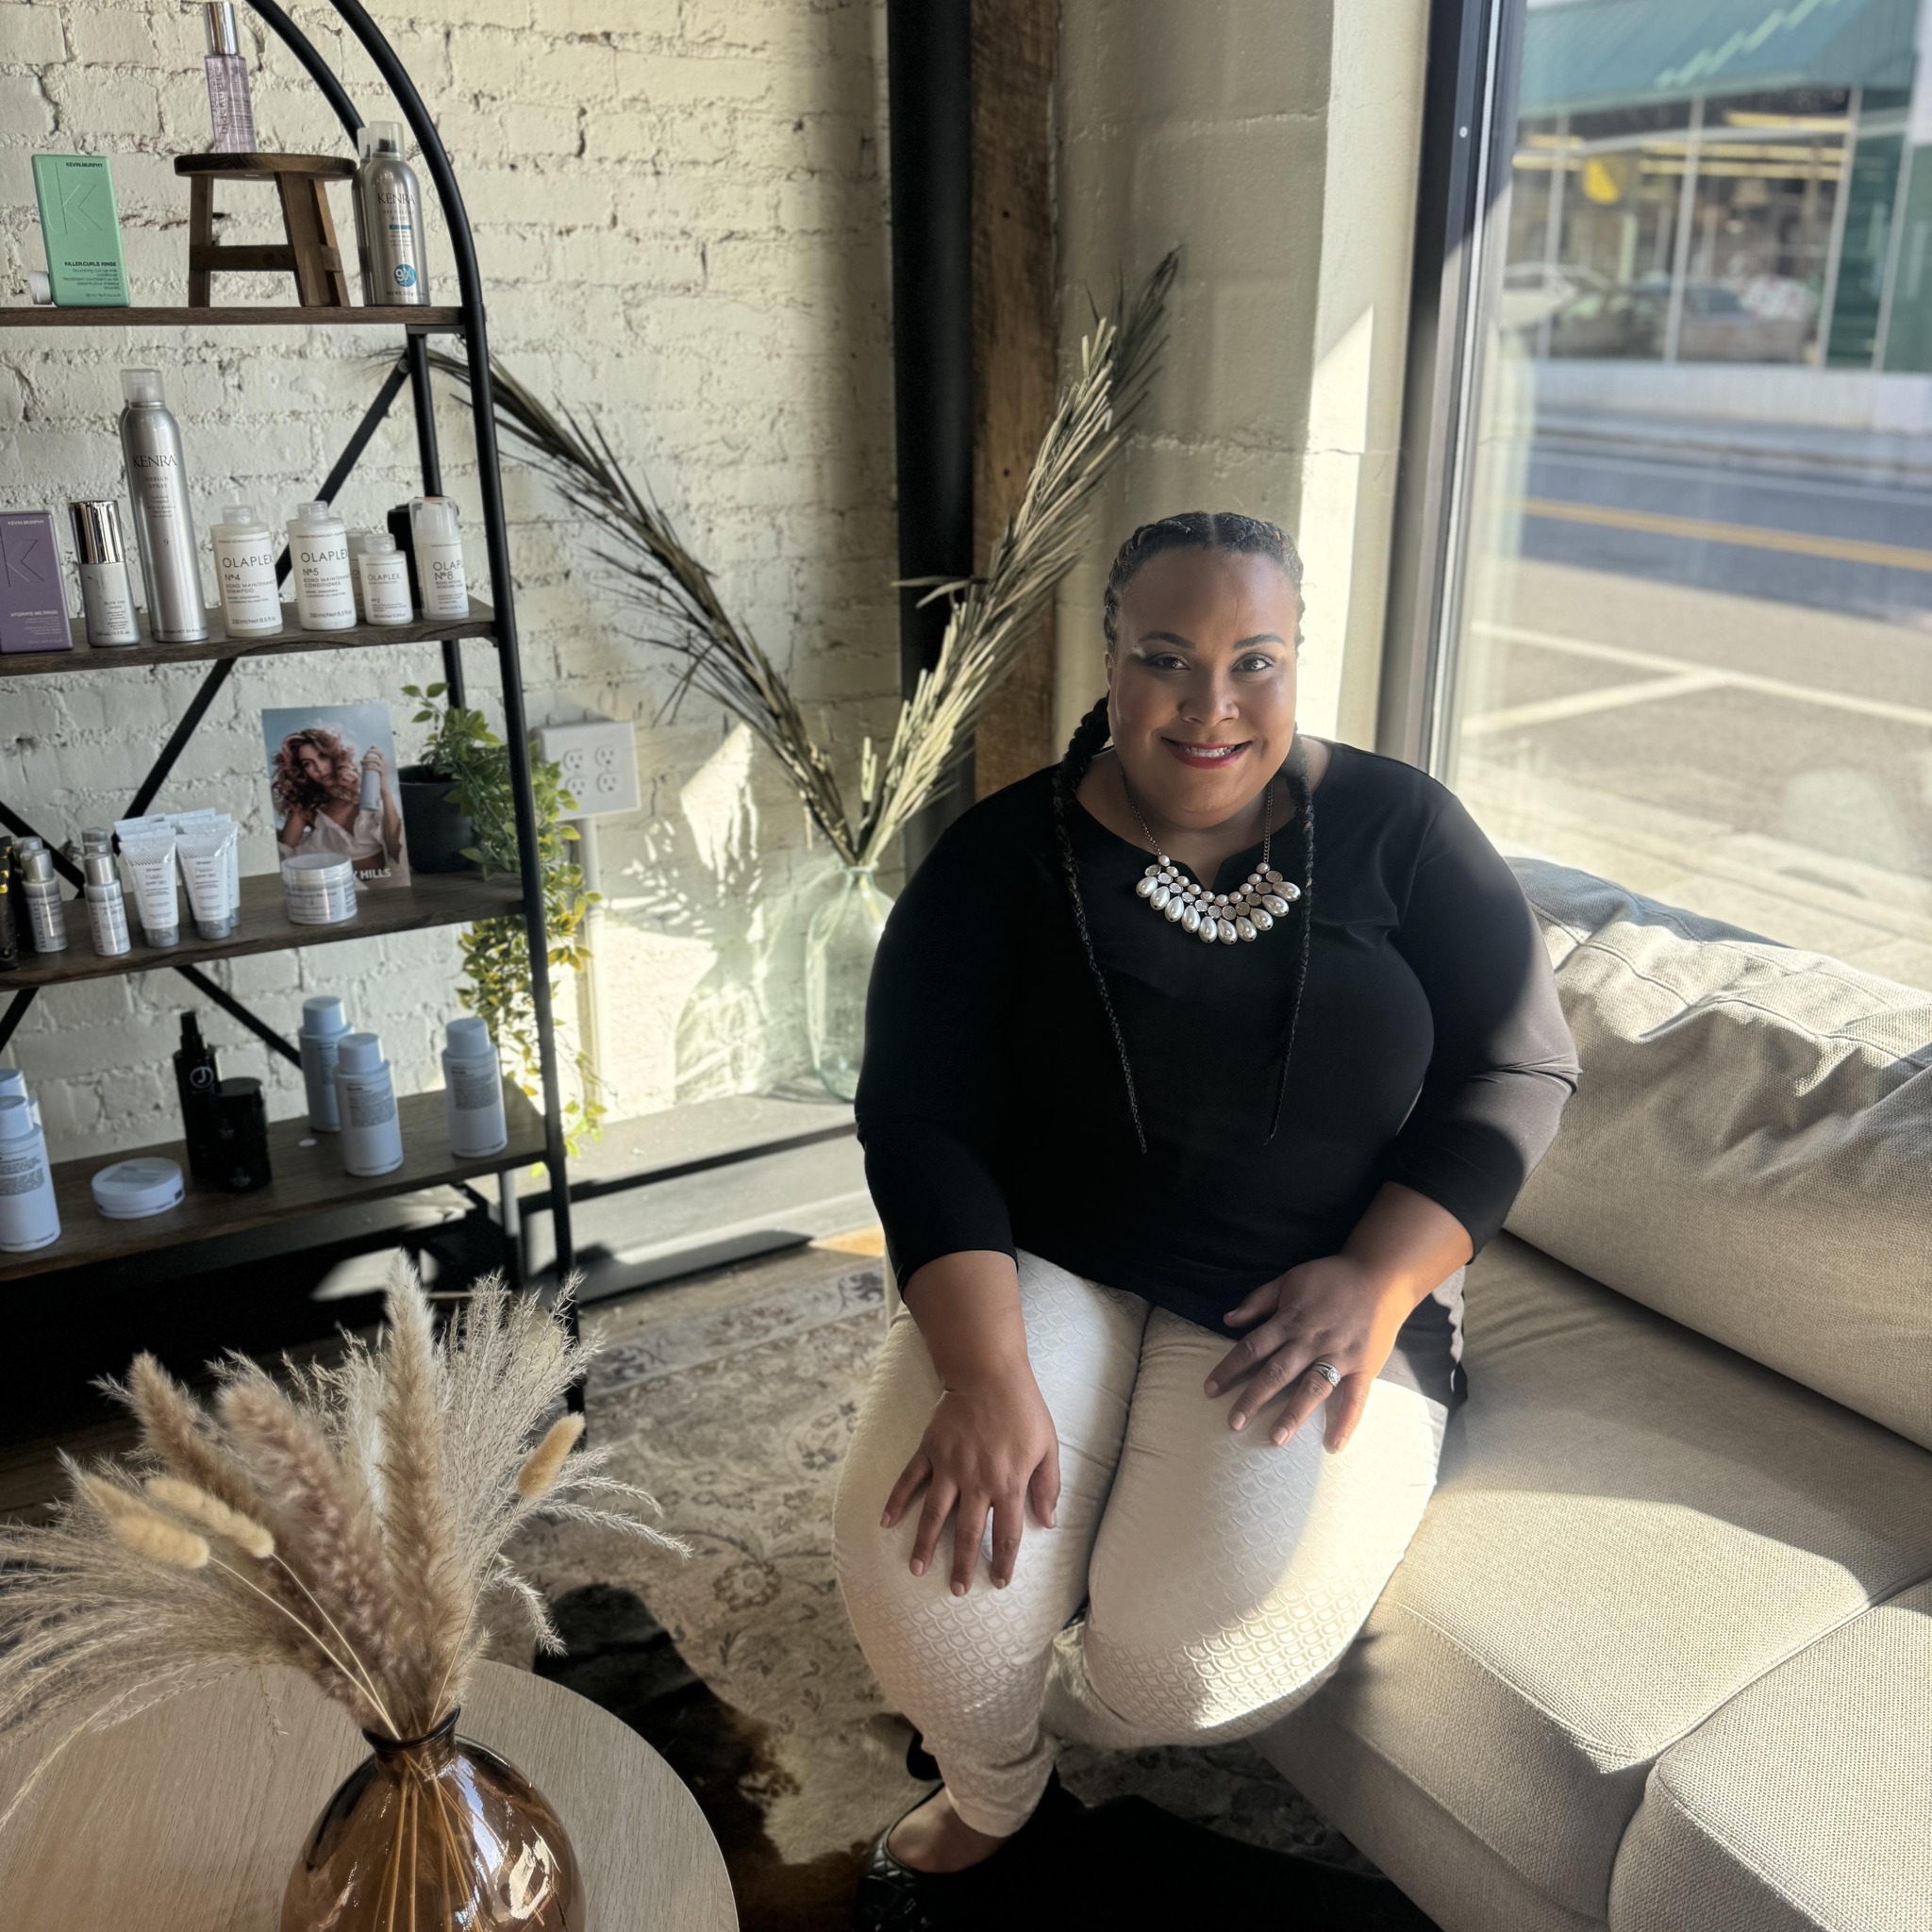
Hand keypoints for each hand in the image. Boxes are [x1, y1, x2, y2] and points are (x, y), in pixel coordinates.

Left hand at [363, 747, 386, 774]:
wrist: (382, 784)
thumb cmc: (377, 775)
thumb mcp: (376, 767)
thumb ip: (372, 762)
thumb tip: (365, 758)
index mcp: (384, 760)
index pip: (381, 752)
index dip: (375, 749)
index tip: (368, 749)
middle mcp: (385, 762)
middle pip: (380, 753)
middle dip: (373, 751)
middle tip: (367, 751)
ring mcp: (384, 767)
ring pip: (376, 760)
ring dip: (368, 760)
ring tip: (361, 761)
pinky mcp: (382, 772)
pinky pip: (375, 768)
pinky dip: (369, 767)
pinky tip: (364, 768)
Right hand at [880, 1365, 1059, 1596]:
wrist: (989, 1373)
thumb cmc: (1023, 1409)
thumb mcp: (1048, 1446)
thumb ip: (1048, 1485)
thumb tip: (1049, 1521)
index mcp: (1009, 1483)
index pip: (1006, 1533)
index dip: (1002, 1561)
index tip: (997, 1583)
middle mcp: (977, 1481)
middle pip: (967, 1533)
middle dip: (961, 1565)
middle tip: (955, 1590)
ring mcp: (950, 1467)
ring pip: (935, 1514)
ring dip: (924, 1544)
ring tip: (916, 1569)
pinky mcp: (930, 1450)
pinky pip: (910, 1479)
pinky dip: (897, 1500)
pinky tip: (886, 1522)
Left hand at [1203, 1255, 1409, 1452]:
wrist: (1380, 1277)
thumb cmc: (1331, 1278)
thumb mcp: (1289, 1280)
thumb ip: (1258, 1301)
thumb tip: (1227, 1320)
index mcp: (1290, 1320)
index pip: (1253, 1347)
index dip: (1230, 1368)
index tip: (1211, 1389)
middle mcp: (1311, 1341)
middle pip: (1277, 1372)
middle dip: (1253, 1398)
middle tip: (1233, 1422)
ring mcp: (1339, 1355)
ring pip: (1312, 1387)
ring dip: (1293, 1414)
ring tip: (1275, 1438)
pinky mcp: (1363, 1367)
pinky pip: (1355, 1398)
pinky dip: (1346, 1422)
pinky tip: (1334, 1444)